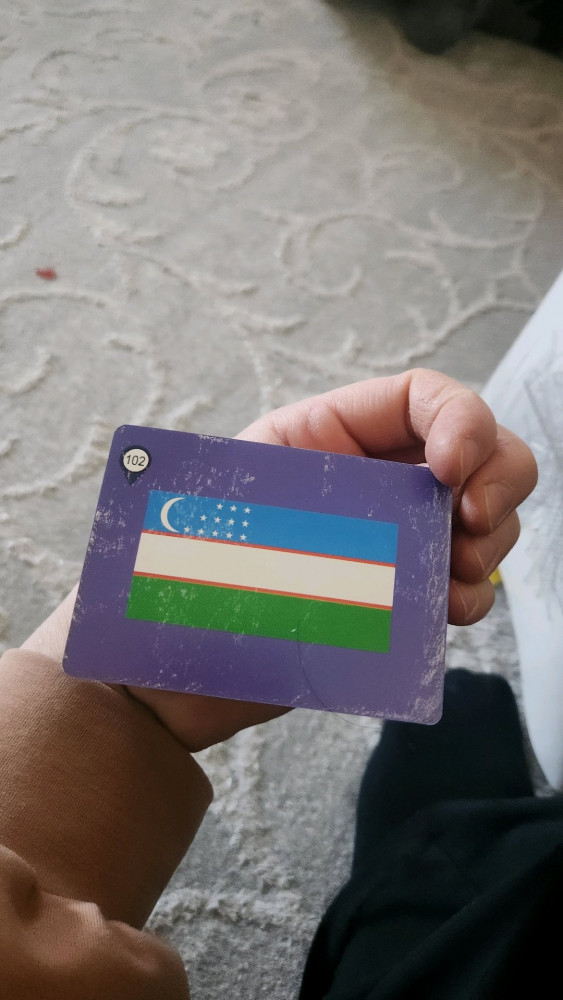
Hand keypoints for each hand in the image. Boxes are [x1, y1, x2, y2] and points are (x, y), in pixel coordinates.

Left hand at [24, 369, 536, 751]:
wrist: (170, 672)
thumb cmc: (183, 578)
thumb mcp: (229, 496)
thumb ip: (294, 468)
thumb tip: (376, 471)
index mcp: (327, 436)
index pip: (423, 399)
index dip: (462, 420)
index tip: (452, 472)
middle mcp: (369, 481)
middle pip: (476, 449)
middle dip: (498, 478)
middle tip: (471, 525)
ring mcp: (389, 539)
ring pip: (480, 516)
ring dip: (490, 542)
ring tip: (455, 577)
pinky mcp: (394, 595)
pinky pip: (463, 582)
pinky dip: (471, 594)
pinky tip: (445, 611)